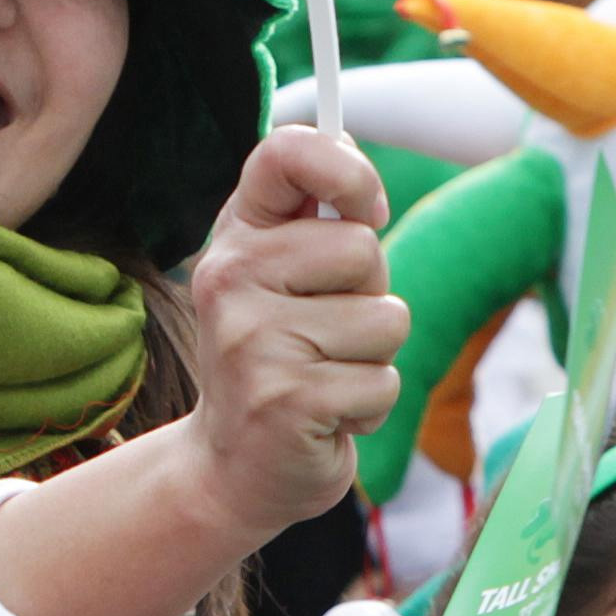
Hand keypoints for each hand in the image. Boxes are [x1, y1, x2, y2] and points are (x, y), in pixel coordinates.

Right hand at [179, 127, 409, 544]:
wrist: (231, 468)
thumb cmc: (274, 360)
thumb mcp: (278, 277)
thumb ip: (310, 217)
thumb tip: (348, 146)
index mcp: (235, 236)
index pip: (287, 152)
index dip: (347, 168)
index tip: (368, 208)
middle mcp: (231, 278)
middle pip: (363, 249)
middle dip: (369, 296)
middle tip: (324, 332)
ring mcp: (253, 340)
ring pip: (385, 320)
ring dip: (373, 358)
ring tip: (324, 376)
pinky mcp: (287, 399)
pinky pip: (383, 381)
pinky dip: (370, 406)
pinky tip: (326, 416)